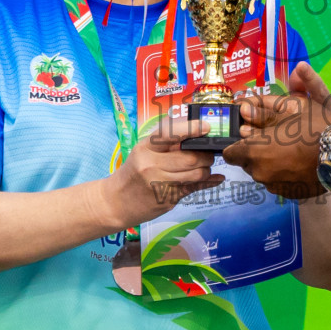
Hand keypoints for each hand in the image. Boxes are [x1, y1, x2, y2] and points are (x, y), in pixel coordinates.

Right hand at [102, 115, 222, 226]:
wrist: (115, 202)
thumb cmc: (133, 172)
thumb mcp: (142, 152)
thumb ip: (165, 143)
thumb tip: (196, 132)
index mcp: (145, 148)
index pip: (170, 134)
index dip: (191, 129)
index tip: (206, 127)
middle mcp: (151, 165)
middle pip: (190, 157)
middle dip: (206, 155)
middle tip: (208, 154)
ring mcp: (158, 184)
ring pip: (196, 174)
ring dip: (206, 170)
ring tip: (203, 168)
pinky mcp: (166, 199)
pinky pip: (194, 188)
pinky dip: (208, 182)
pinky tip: (215, 179)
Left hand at [224, 86, 330, 199]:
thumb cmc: (314, 127)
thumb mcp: (289, 111)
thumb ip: (261, 112)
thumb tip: (243, 108)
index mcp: (254, 151)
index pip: (229, 153)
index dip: (237, 145)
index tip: (248, 138)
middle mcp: (260, 172)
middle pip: (246, 164)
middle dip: (255, 153)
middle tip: (274, 141)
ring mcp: (275, 186)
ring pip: (263, 174)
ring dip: (269, 165)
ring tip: (290, 152)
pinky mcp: (289, 194)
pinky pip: (278, 183)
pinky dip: (284, 175)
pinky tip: (299, 163)